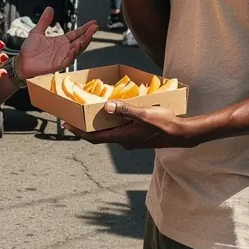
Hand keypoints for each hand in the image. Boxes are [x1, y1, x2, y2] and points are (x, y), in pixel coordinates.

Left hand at [17, 6, 96, 79]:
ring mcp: (62, 57)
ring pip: (77, 50)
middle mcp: (64, 49)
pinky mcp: (58, 65)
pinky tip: (76, 47)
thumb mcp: (37, 31)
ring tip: (89, 35)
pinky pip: (68, 60)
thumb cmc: (29, 50)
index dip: (85, 28)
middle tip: (95, 27)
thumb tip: (49, 8)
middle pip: (80, 41)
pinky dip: (73, 54)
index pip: (76, 34)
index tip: (93, 23)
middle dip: (88, 34)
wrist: (21, 62)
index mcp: (61, 41)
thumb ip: (44, 20)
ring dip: (83, 43)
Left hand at [76, 102, 201, 147]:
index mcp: (122, 137)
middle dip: (84, 127)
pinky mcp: (136, 135)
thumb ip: (126, 110)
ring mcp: (130, 139)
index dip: (79, 131)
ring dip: (97, 124)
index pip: (94, 137)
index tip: (65, 124)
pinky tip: (112, 112)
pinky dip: (110, 122)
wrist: (182, 134)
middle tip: (72, 116)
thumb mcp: (145, 114)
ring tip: (88, 112)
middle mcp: (124, 141)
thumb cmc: (165, 124)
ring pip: (108, 132)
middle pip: (99, 135)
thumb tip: (106, 107)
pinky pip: (118, 129)